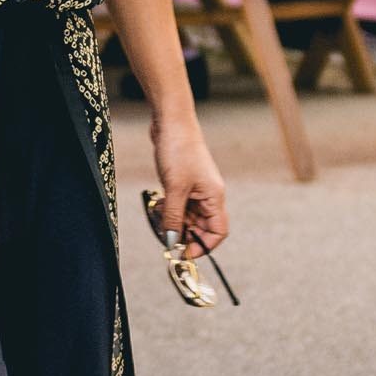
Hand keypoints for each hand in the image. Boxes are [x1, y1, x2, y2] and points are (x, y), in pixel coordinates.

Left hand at [148, 112, 226, 256]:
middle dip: (183, 233)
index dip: (203, 246)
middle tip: (164, 235)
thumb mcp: (175, 188)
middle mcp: (208, 196)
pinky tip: (157, 205)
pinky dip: (167, 210)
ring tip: (158, 216)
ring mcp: (195, 190)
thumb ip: (173, 217)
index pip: (218, 232)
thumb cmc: (179, 150)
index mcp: (214, 197)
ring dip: (172, 222)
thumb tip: (172, 241)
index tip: (184, 252)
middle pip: (200, 227)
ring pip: (186, 218)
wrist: (171, 122)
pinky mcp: (182, 184)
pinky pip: (177, 206)